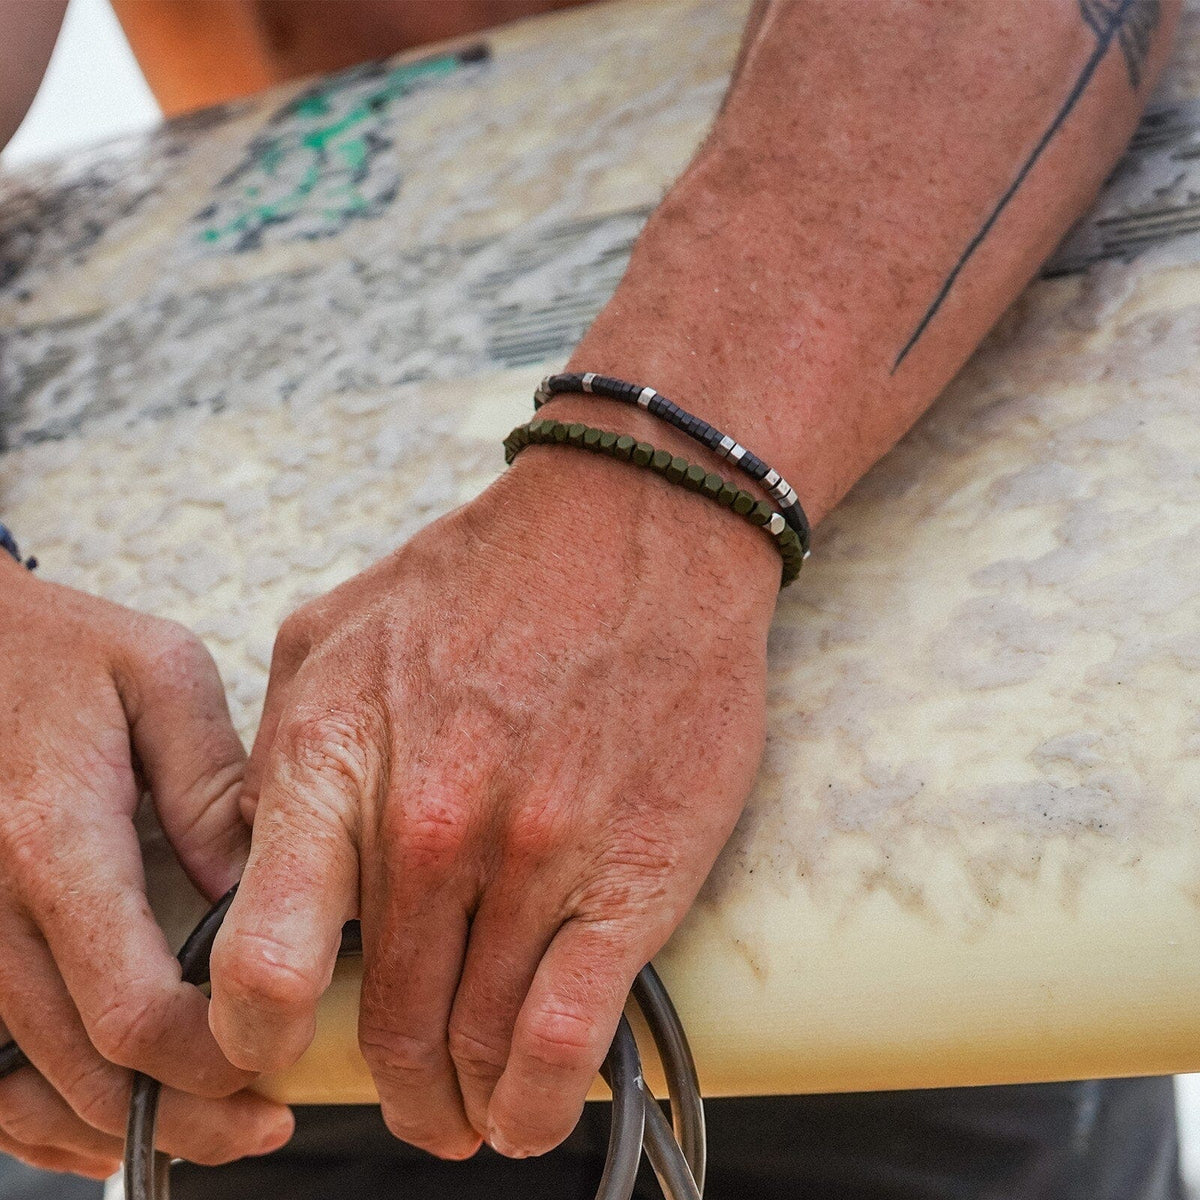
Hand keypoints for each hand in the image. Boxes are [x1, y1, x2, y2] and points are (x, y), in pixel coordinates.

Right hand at [0, 561, 293, 1177]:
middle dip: (186, 1111)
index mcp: (51, 843)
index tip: (278, 1053)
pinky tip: (107, 1125)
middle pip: (85, 1070)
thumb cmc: (54, 649)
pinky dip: (40, 1118)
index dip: (209, 1058)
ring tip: (214, 1128)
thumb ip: (208, 782)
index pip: (130, 1008)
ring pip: (26, 1090)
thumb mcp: (154, 675)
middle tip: (269, 1117)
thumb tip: (255, 883)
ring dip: (119, 1128)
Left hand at [209, 437, 778, 1159]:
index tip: (274, 1056)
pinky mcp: (631, 876)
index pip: (263, 961)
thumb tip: (259, 850)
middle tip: (402, 1096)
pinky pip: (566, 1039)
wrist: (637, 529)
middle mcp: (431, 823)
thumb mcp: (335, 635)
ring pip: (475, 1047)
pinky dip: (537, 1104)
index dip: (254, 1042)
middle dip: (387, 1088)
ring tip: (464, 1111)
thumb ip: (280, 750)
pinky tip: (526, 1115)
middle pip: (386, 1025)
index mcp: (340, 759)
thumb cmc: (489, 578)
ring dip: (461, 1106)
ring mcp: (535, 857)